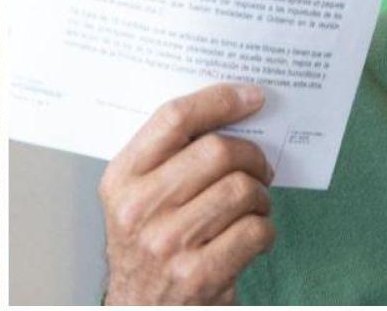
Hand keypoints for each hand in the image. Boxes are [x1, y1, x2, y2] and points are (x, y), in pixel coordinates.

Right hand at [99, 84, 276, 304]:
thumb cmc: (147, 247)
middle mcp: (139, 208)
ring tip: (253, 205)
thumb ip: (169, 158)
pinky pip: (255, 230)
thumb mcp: (137, 197)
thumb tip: (232, 117)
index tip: (251, 96)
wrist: (141, 310)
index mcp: (121, 179)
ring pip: (242, 190)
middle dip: (251, 155)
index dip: (218, 101)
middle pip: (216, 151)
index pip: (172, 119)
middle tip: (260, 166)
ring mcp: (169, 243)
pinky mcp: (200, 274)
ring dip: (260, 195)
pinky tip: (252, 235)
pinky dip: (265, 229)